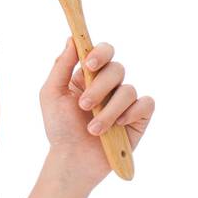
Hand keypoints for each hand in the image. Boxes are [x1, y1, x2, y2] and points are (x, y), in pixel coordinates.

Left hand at [41, 36, 154, 187]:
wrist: (73, 158)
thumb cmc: (59, 127)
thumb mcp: (51, 94)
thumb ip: (61, 66)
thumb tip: (71, 39)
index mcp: (87, 75)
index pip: (102, 51)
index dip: (100, 52)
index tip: (89, 63)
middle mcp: (108, 85)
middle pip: (116, 69)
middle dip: (99, 88)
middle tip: (83, 106)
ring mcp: (125, 100)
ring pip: (127, 90)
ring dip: (108, 111)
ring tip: (93, 129)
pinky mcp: (139, 116)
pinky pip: (145, 103)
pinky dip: (130, 113)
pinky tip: (117, 126)